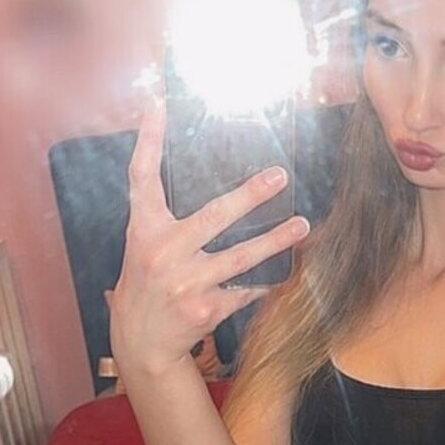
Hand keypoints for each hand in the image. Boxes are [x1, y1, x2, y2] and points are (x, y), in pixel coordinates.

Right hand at [107, 99, 308, 379]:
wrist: (142, 339)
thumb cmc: (147, 281)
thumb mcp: (143, 243)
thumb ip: (162, 213)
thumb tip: (199, 172)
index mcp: (144, 229)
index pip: (142, 177)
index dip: (148, 140)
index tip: (159, 106)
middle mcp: (162, 253)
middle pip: (213, 216)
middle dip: (250, 196)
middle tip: (279, 176)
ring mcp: (185, 283)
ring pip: (241, 256)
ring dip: (275, 240)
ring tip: (302, 226)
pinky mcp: (206, 309)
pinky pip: (245, 288)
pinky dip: (265, 280)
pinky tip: (286, 270)